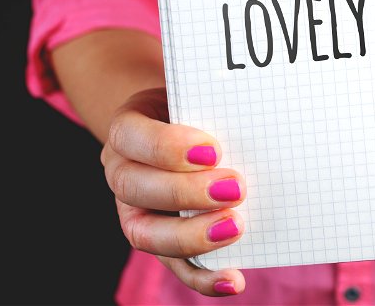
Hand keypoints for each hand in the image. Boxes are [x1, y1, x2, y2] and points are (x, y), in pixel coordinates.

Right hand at [102, 88, 246, 296]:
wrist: (177, 125)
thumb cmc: (192, 108)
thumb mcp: (193, 94)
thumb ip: (210, 103)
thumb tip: (253, 115)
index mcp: (125, 130)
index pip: (131, 137)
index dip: (166, 147)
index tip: (212, 150)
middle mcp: (121, 172)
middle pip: (135, 188)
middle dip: (185, 192)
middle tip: (235, 187)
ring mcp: (135, 211)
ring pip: (147, 234)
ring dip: (192, 236)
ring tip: (235, 228)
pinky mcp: (159, 240)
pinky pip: (175, 266)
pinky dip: (203, 277)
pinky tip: (233, 280)